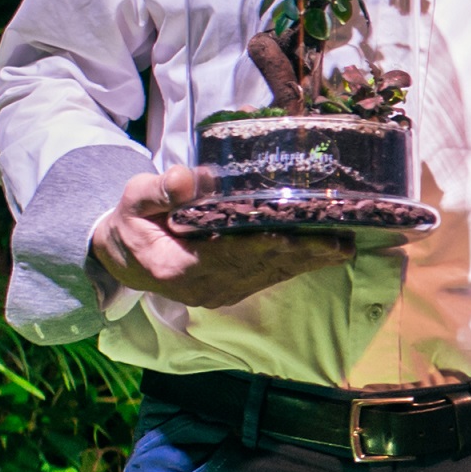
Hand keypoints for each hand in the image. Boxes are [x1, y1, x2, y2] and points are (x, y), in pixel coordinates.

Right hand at [89, 166, 348, 308]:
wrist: (127, 258)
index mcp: (177, 268)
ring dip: (308, 261)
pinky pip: (269, 276)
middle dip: (300, 254)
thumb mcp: (133, 201)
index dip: (258, 245)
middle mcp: (205, 287)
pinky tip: (325, 252)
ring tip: (343, 245)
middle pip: (258, 267)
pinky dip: (298, 263)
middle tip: (339, 241)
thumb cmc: (132, 223)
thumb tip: (188, 179)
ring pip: (270, 274)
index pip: (225, 254)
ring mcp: (221, 292)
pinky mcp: (233, 290)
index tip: (290, 236)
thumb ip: (159, 191)